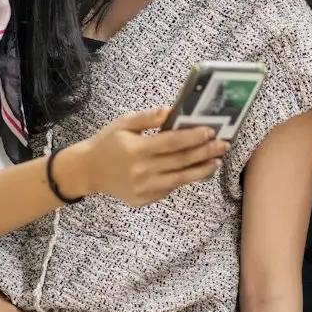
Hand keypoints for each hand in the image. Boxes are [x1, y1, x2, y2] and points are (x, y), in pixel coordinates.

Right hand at [64, 107, 227, 206]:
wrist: (88, 171)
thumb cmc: (107, 143)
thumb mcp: (123, 124)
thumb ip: (147, 118)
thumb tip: (171, 111)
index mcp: (136, 149)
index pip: (172, 143)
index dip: (193, 137)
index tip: (210, 131)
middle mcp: (141, 171)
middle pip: (181, 161)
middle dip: (205, 152)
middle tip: (223, 145)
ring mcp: (143, 188)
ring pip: (180, 180)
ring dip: (201, 170)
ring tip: (215, 162)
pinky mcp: (143, 199)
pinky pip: (168, 189)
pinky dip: (182, 180)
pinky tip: (194, 171)